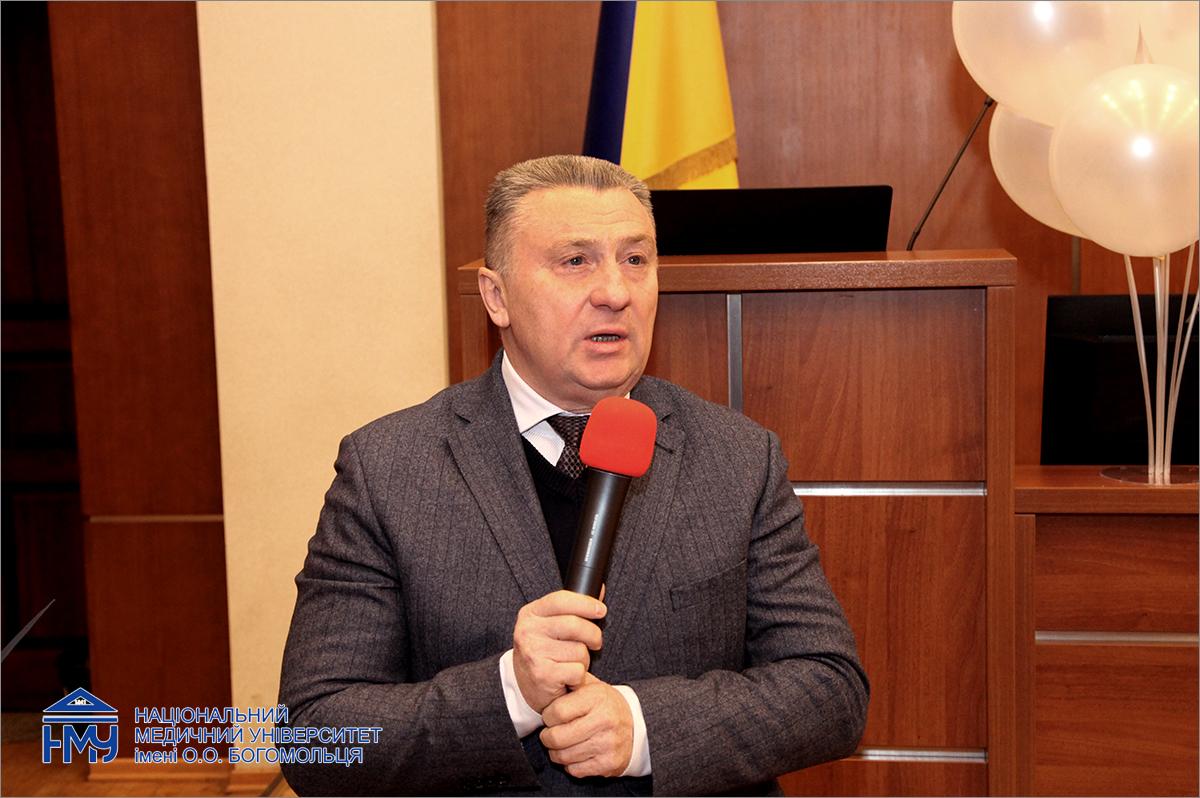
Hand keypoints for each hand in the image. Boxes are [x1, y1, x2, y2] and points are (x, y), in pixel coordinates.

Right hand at [512, 590, 605, 712]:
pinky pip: (577, 671)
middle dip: (593, 635)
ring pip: (579, 650)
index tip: (601, 610)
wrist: (526, 685)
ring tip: (572, 664)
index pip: (561, 599)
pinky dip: (579, 677)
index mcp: (530, 614)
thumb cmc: (543, 651)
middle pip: (575, 625)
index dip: (585, 603)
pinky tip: (568, 678)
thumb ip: (572, 608)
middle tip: (595, 643)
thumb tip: (599, 590)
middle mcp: (528, 631)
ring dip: (584, 660)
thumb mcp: (550, 624)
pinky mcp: (542, 674)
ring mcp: (533, 652)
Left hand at [540, 673, 632, 778]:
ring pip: (563, 756)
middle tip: (550, 734)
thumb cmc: (606, 705)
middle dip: (547, 737)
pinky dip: (570, 764)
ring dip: (556, 752)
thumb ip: (571, 682)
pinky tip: (575, 754)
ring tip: (561, 744)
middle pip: (557, 737)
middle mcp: (604, 720)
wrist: (638, 726)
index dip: (547, 716)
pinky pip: (575, 770)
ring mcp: (608, 744)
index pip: (557, 712)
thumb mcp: (592, 686)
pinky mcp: (609, 763)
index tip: (550, 716)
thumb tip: (549, 680)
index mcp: (597, 698)